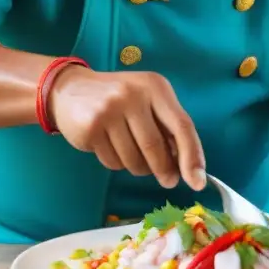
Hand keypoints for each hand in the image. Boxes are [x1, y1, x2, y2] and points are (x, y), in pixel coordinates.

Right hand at [49, 67, 206, 191]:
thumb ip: (168, 126)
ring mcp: (108, 111)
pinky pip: (113, 162)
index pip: (181, 125)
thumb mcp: (147, 100)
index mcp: (155, 87)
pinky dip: (118, 164)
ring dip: (139, 168)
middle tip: (168, 180)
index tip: (197, 181)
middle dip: (165, 170)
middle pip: (156, 147)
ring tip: (134, 155)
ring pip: (134, 160)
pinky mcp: (90, 129)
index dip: (192, 156)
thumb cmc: (119, 98)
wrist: (70, 90)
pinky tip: (112, 147)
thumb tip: (188, 166)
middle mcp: (132, 95)